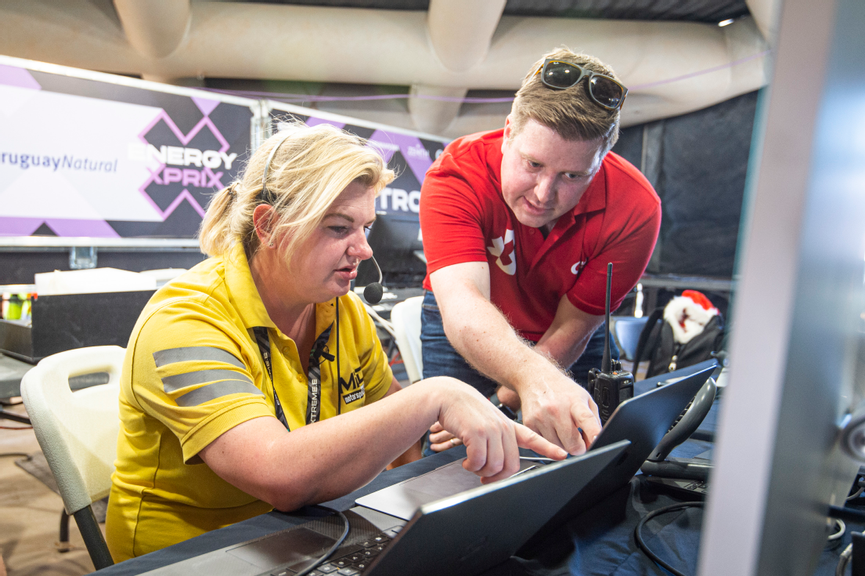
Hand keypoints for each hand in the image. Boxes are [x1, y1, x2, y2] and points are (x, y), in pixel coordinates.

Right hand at [431, 378, 566, 482]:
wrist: (445, 395)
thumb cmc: (463, 411)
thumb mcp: (486, 421)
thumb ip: (497, 438)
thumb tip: (498, 464)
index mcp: (508, 426)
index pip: (533, 437)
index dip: (548, 448)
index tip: (562, 455)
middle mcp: (503, 427)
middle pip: (511, 465)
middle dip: (497, 477)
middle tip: (485, 478)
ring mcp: (492, 429)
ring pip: (495, 466)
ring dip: (481, 472)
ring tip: (472, 465)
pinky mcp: (477, 432)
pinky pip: (479, 462)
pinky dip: (471, 467)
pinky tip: (466, 461)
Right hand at [518, 375, 601, 454]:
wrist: (537, 378)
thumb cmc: (562, 390)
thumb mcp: (584, 398)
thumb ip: (593, 421)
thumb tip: (594, 442)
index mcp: (575, 402)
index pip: (586, 419)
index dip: (593, 433)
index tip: (596, 441)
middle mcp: (557, 409)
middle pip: (572, 444)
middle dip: (578, 447)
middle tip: (577, 440)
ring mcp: (541, 417)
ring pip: (557, 448)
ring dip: (562, 445)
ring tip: (561, 430)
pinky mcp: (529, 423)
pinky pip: (543, 445)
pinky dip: (549, 442)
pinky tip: (550, 429)